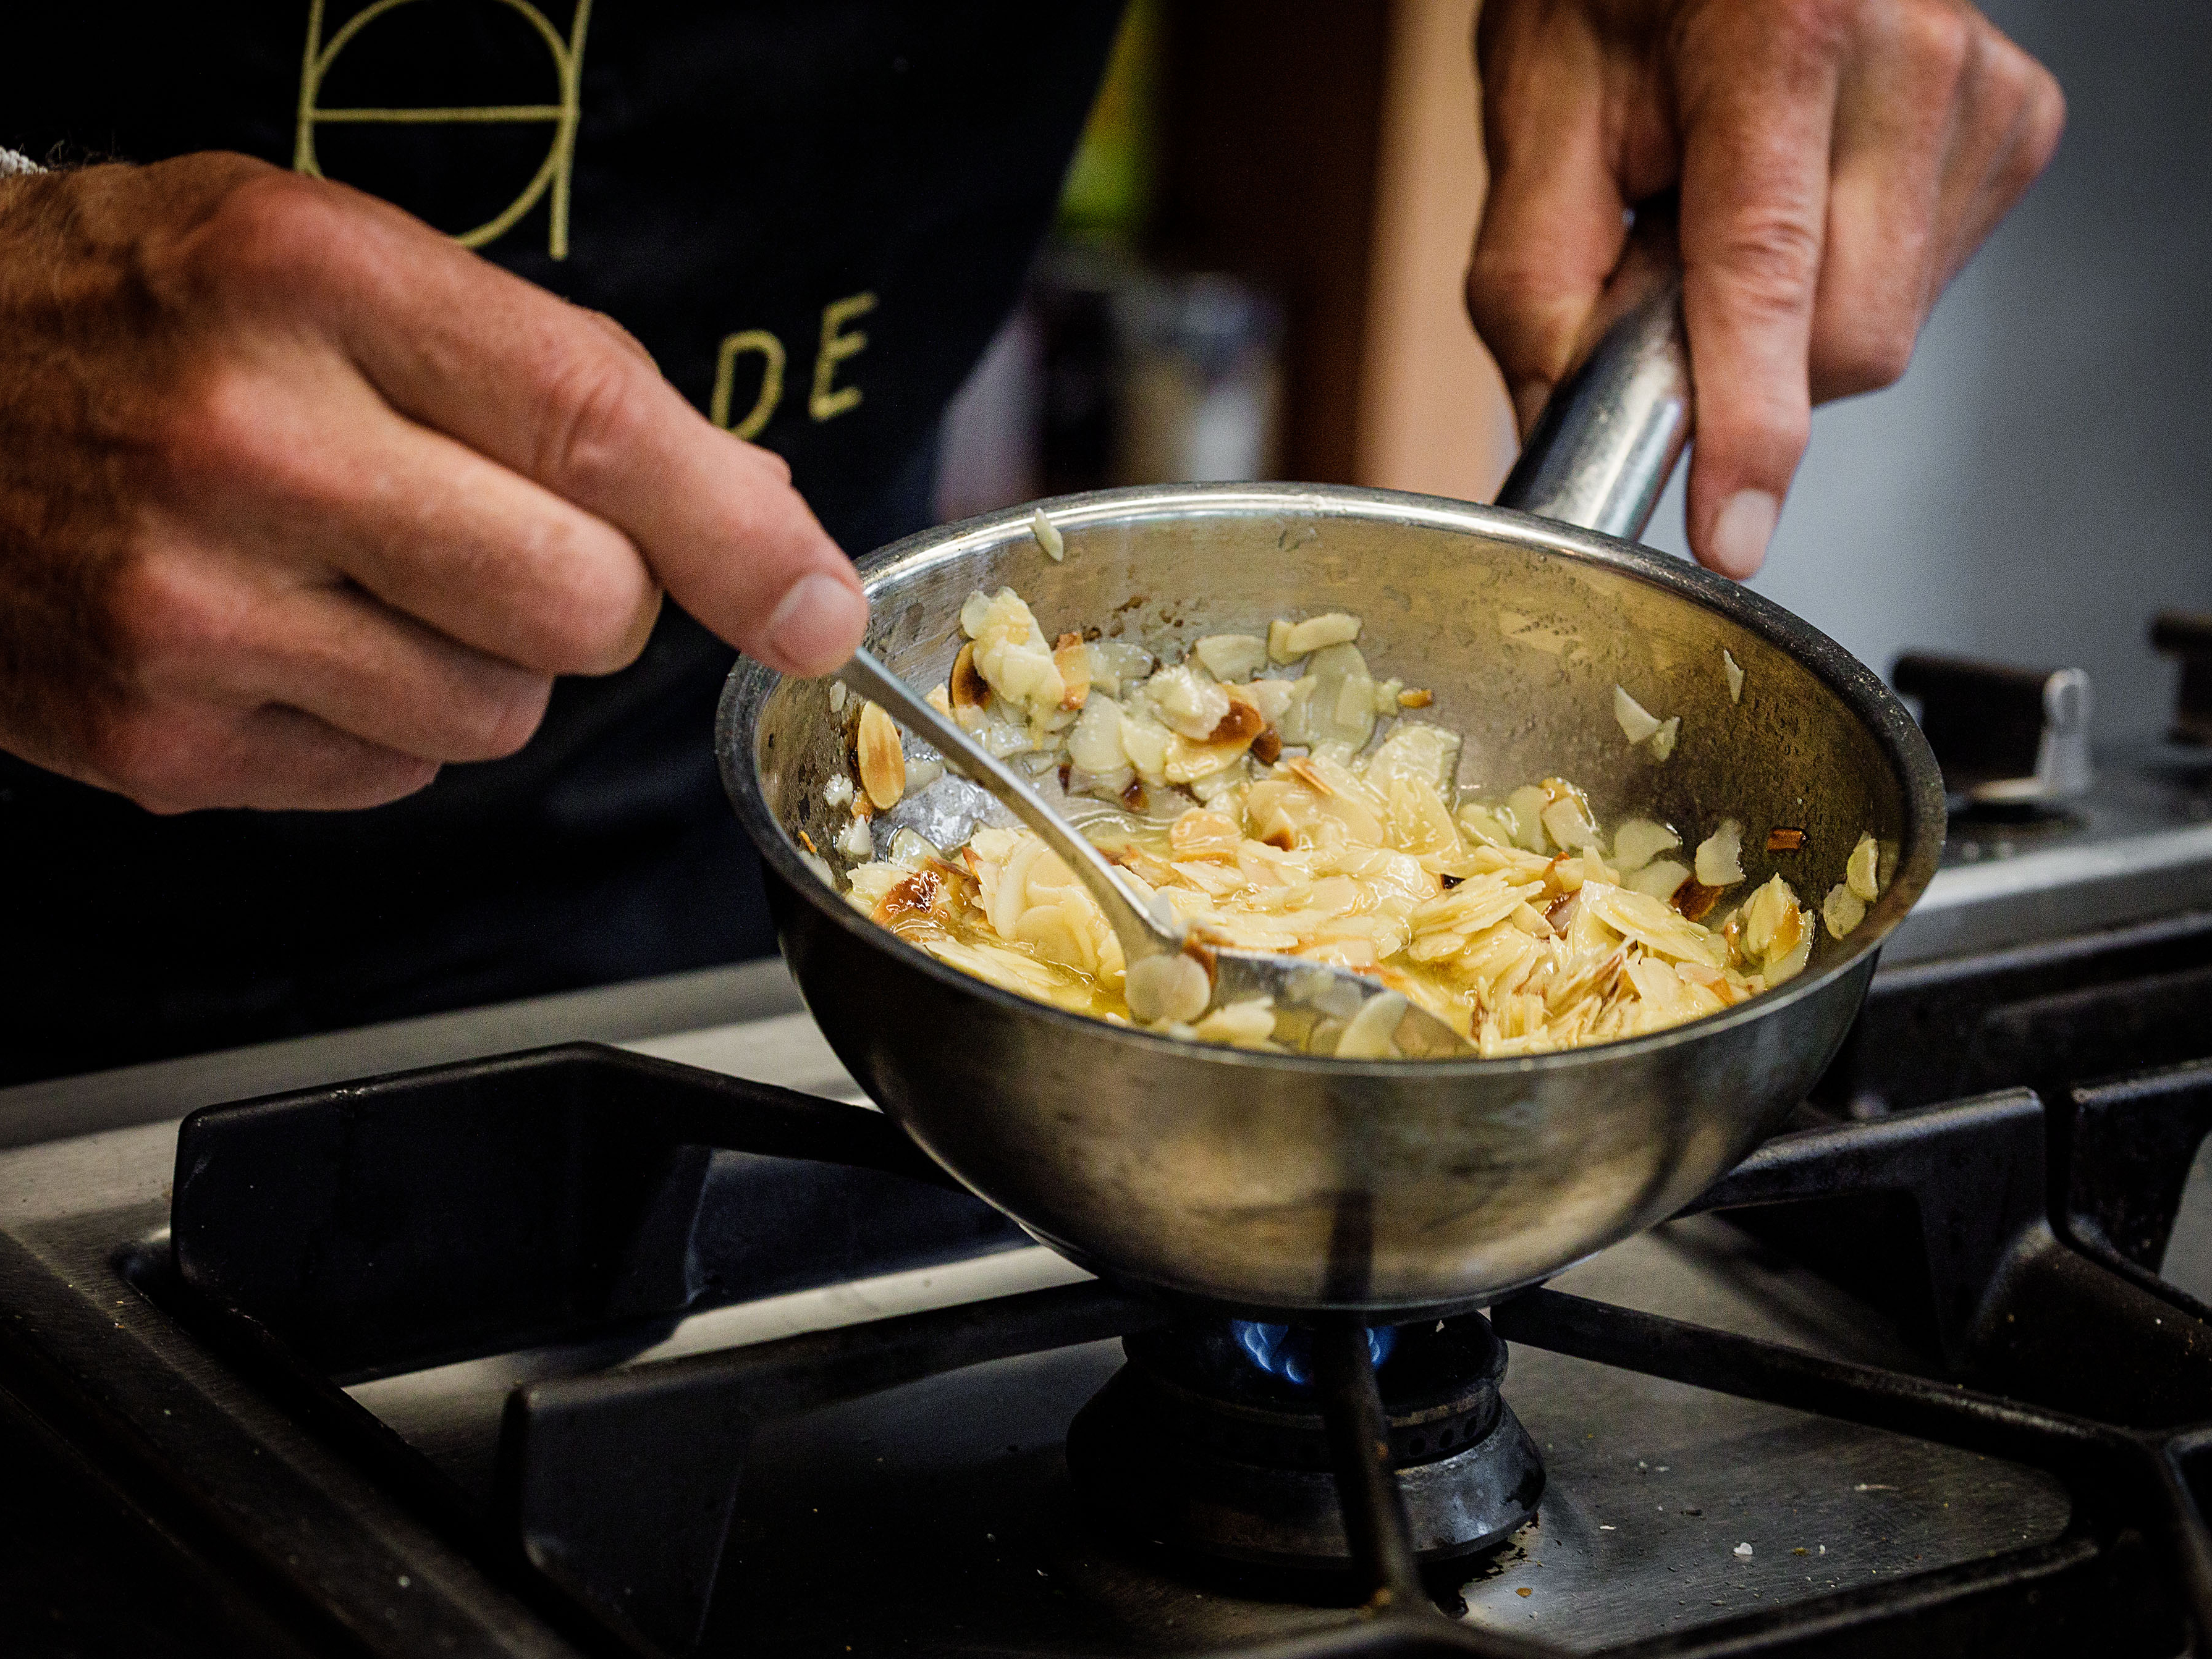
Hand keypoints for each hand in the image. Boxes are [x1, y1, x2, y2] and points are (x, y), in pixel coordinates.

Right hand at [0, 153, 865, 811]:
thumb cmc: (142, 311)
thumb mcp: (338, 259)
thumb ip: (556, 376)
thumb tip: (753, 516)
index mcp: (310, 281)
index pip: (598, 428)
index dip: (742, 536)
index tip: (815, 604)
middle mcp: (245, 445)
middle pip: (581, 607)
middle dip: (595, 596)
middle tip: (508, 538)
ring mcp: (190, 611)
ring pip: (501, 715)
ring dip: (482, 663)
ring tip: (359, 572)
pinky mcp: (161, 740)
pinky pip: (395, 777)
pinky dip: (379, 721)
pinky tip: (289, 633)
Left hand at [1467, 0, 2063, 575]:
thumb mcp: (1539, 113)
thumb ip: (1536, 287)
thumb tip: (1568, 431)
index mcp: (1779, 35)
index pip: (1768, 278)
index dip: (1748, 427)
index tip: (1732, 529)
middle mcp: (1908, 54)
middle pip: (1850, 339)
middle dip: (1748, 365)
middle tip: (1674, 277)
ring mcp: (1979, 91)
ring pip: (1890, 331)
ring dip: (1793, 324)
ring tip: (1735, 214)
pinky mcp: (2016, 127)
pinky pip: (1927, 289)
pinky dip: (1844, 284)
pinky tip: (1806, 204)